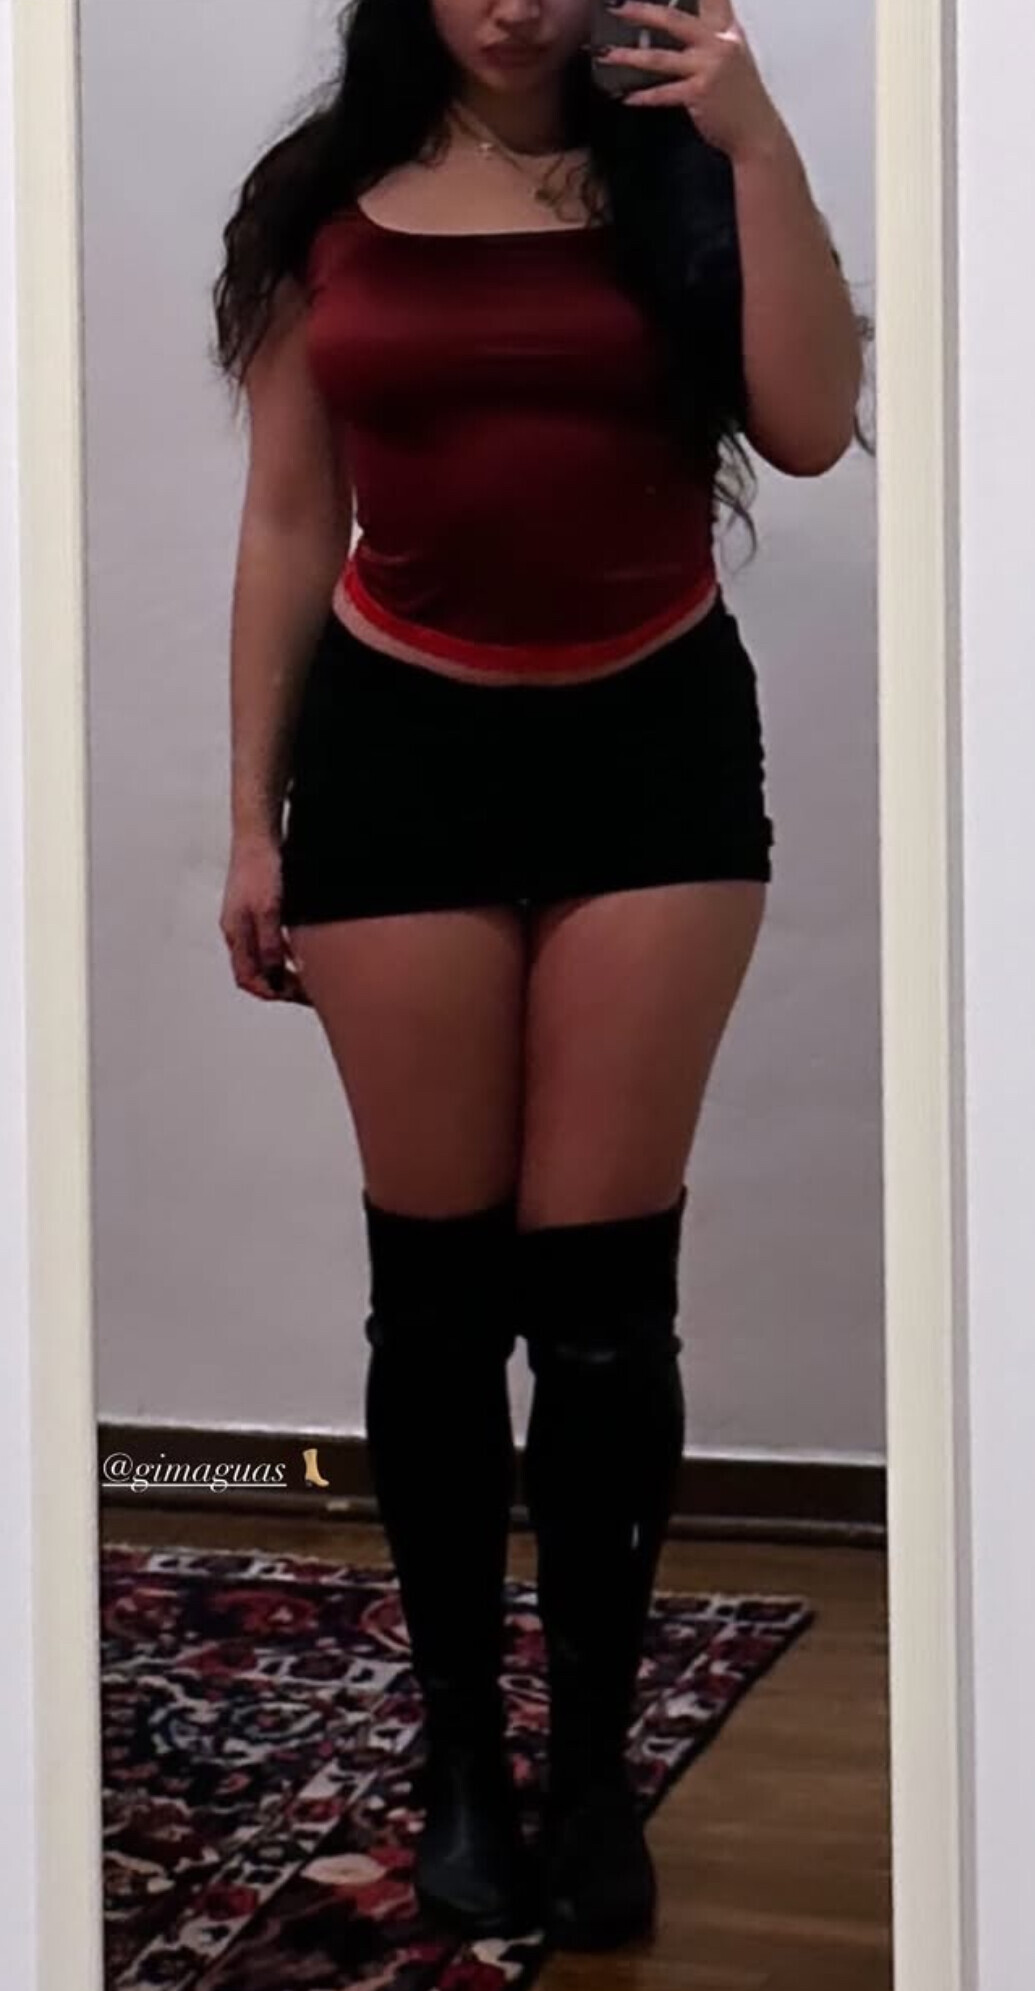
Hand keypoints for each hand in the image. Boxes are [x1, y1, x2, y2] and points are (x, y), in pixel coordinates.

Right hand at [220, 830, 311, 1003]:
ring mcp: (245, 920)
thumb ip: (270, 945)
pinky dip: (284, 953)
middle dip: (278, 986)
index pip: (248, 978)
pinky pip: (268, 942)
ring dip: (282, 971)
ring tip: (306, 976)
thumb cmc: (261, 867)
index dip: (271, 992)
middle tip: (306, 992)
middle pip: (254, 972)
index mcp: (235, 934)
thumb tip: (274, 976)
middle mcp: (237, 930)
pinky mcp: (256, 908)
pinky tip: (302, 951)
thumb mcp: (269, 910)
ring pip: (261, 958)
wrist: (258, 834)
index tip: (296, 996)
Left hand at [595, 0, 784, 161]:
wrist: (756, 132)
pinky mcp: (699, 94)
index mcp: (726, 31)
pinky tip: (624, 96)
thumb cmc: (740, 96)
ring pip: (661, 58)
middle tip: (617, 7)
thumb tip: (678, 24)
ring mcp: (709, 69)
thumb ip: (710, 36)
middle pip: (674, 20)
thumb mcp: (733, 56)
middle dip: (642, 11)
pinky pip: (664, 93)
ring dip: (629, 56)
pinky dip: (642, 96)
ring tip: (605, 54)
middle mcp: (718, 44)